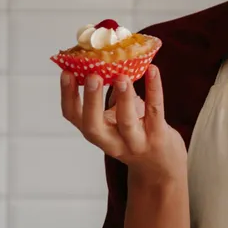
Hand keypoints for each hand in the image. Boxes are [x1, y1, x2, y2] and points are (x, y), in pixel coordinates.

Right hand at [60, 66, 187, 187]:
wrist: (161, 167)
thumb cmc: (136, 136)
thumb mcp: (115, 120)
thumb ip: (110, 98)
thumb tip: (104, 60)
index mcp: (97, 133)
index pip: (74, 117)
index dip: (68, 96)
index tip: (66, 72)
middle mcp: (112, 142)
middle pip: (93, 126)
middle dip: (91, 101)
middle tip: (92, 77)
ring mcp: (136, 141)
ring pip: (126, 122)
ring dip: (123, 98)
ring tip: (121, 76)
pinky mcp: (158, 136)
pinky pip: (155, 111)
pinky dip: (154, 89)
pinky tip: (153, 70)